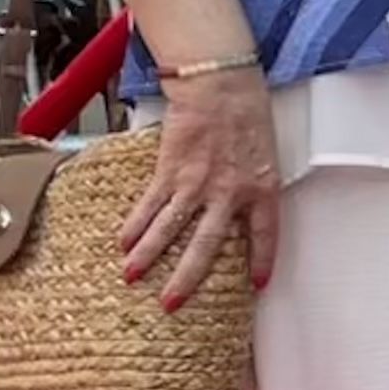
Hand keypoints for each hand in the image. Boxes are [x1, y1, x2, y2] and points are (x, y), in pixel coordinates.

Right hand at [117, 66, 280, 305]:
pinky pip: (150, 204)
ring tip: (132, 278)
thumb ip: (254, 185)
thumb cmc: (246, 113)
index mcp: (263, 189)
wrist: (220, 86)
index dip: (261, 261)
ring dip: (148, 256)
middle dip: (187, 278)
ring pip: (170, 229)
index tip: (257, 285)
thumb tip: (241, 212)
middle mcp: (230, 194)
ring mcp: (197, 184)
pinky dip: (134, 225)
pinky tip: (122, 242)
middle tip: (173, 303)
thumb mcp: (266, 154)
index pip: (266, 235)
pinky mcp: (170, 170)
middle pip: (207, 246)